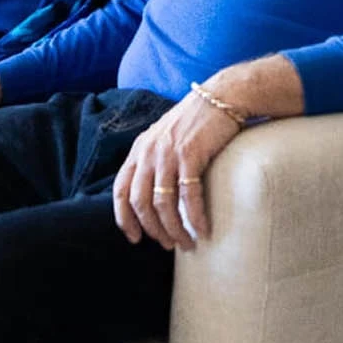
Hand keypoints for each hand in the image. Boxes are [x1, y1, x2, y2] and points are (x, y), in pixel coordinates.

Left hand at [112, 92, 243, 251]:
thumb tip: (151, 194)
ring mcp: (168, 153)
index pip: (120, 190)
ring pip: (163, 204)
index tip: (134, 238)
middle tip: (167, 245)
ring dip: (175, 229)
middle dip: (152, 229)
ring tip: (188, 244)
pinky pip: (189, 195)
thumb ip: (153, 160)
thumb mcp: (164, 138)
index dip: (124, 218)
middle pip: (140, 203)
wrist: (222, 97)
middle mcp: (148, 152)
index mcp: (139, 150)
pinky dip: (195, 217)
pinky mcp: (191, 154)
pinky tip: (204, 230)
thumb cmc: (196, 122)